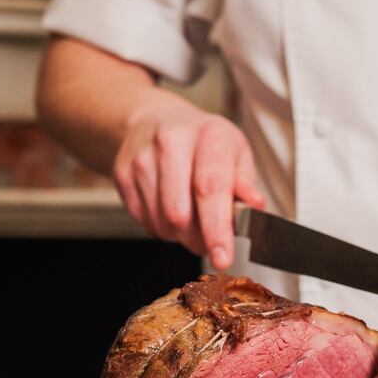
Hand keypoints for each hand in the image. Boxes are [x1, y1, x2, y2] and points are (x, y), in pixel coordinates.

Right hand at [113, 96, 264, 269]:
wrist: (158, 120)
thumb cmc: (205, 142)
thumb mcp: (237, 153)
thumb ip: (245, 184)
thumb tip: (254, 207)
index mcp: (208, 135)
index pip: (210, 188)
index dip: (217, 229)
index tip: (223, 257)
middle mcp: (171, 142)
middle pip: (180, 214)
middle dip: (199, 239)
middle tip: (212, 238)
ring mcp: (141, 159)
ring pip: (161, 223)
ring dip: (181, 234)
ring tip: (192, 214)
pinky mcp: (122, 175)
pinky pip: (144, 222)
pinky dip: (163, 228)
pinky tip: (171, 208)